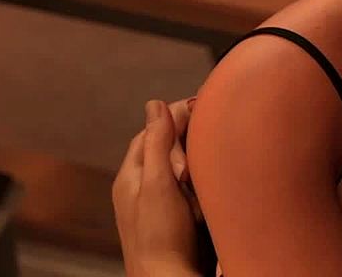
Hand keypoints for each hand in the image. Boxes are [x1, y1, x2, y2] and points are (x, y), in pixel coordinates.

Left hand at [113, 100, 201, 276]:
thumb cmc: (160, 237)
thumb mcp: (158, 183)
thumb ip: (157, 144)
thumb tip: (154, 104)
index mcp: (130, 176)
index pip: (150, 132)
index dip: (173, 116)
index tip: (201, 105)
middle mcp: (141, 188)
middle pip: (163, 147)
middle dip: (186, 138)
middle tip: (210, 131)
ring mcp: (158, 203)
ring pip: (177, 166)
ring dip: (194, 158)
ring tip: (210, 155)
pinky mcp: (174, 217)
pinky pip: (187, 186)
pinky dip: (199, 179)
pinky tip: (211, 181)